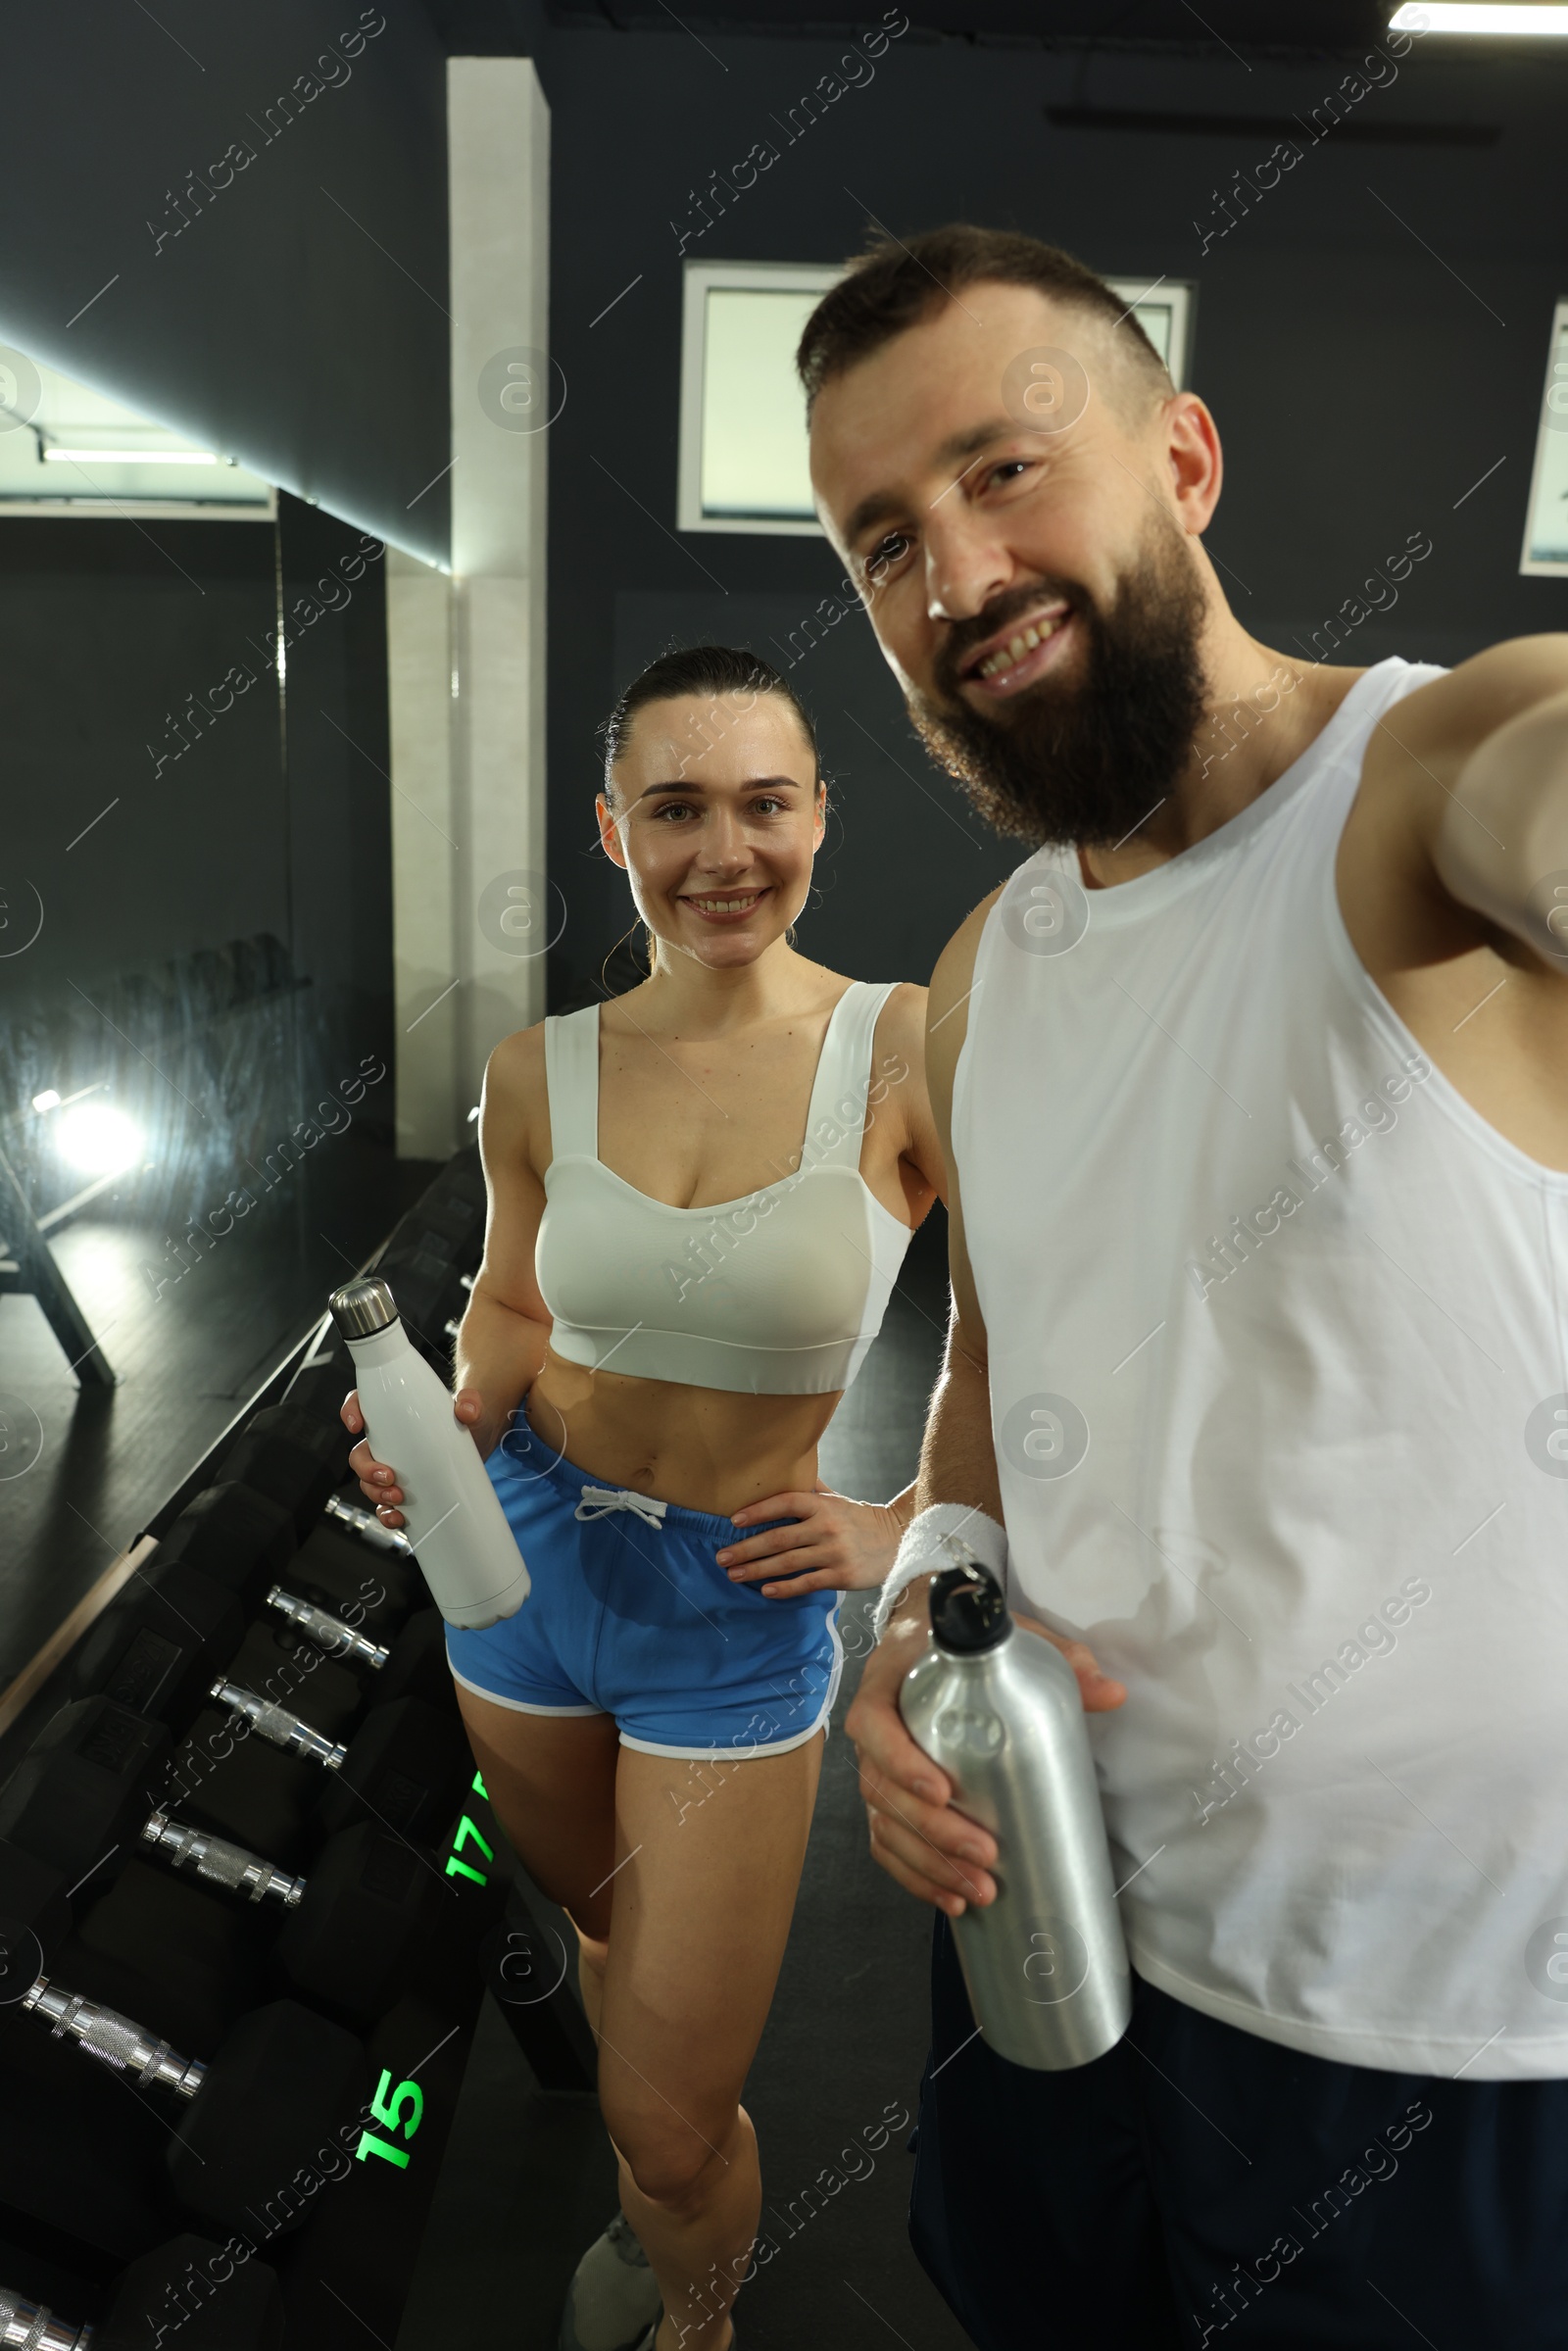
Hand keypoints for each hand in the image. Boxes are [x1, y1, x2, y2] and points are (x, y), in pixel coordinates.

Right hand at [340, 1386, 486, 1529]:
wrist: (478, 1444)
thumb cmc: (464, 1421)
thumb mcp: (469, 1407)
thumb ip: (470, 1402)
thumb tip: (467, 1410)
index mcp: (394, 1415)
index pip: (361, 1405)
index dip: (350, 1412)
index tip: (356, 1426)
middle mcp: (386, 1442)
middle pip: (359, 1455)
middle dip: (366, 1469)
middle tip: (389, 1476)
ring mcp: (393, 1467)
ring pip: (368, 1483)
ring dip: (377, 1493)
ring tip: (398, 1498)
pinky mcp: (404, 1489)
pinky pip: (384, 1505)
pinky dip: (387, 1514)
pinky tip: (398, 1517)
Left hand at [716, 1480, 901, 1598]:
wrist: (897, 1539)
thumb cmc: (858, 1519)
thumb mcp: (836, 1499)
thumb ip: (810, 1488)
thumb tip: (782, 1468)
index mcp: (822, 1505)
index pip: (784, 1503)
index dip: (757, 1511)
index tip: (733, 1521)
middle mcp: (826, 1527)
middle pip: (778, 1538)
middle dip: (746, 1548)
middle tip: (722, 1556)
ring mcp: (833, 1552)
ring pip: (787, 1562)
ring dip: (757, 1569)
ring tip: (734, 1574)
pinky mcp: (841, 1575)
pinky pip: (806, 1582)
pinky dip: (784, 1588)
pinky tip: (765, 1590)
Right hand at [846, 1596, 1126, 1916]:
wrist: (924, 1633)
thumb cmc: (961, 1639)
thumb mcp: (1008, 1635)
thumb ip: (1057, 1657)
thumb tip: (1112, 1693)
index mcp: (888, 1685)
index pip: (875, 1726)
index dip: (901, 1763)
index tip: (943, 1790)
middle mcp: (874, 1732)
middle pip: (883, 1792)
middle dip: (934, 1833)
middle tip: (984, 1855)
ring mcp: (878, 1769)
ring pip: (887, 1827)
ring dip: (928, 1866)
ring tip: (977, 1890)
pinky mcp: (888, 1800)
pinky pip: (888, 1846)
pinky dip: (915, 1876)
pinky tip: (951, 1898)